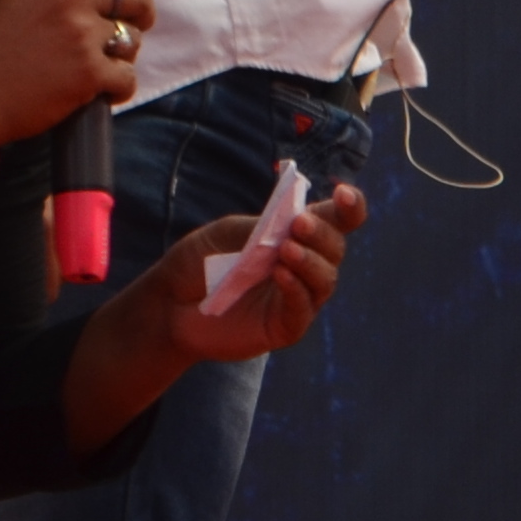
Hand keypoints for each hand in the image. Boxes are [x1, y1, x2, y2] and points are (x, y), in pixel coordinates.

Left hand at [148, 179, 365, 363]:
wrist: (170, 302)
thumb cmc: (199, 262)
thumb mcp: (228, 232)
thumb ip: (263, 227)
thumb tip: (295, 225)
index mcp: (295, 235)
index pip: (336, 220)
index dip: (350, 207)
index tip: (344, 194)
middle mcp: (304, 265)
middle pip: (335, 248)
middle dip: (322, 234)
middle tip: (298, 225)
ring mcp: (297, 297)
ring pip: (325, 280)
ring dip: (311, 261)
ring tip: (287, 251)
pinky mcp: (284, 327)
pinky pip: (303, 309)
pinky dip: (296, 290)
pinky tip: (281, 275)